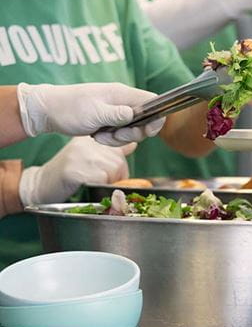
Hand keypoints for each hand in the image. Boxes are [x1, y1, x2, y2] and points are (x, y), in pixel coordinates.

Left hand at [17, 83, 164, 146]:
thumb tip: (137, 114)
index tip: (146, 131)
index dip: (156, 117)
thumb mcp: (95, 113)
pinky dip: (111, 138)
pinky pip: (120, 133)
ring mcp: (116, 111)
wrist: (48, 110)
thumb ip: (118, 114)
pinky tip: (96, 135)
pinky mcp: (109, 120)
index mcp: (122, 94)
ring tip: (100, 136)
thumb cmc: (70, 108)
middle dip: (132, 133)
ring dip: (119, 138)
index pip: (152, 101)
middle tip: (115, 135)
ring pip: (132, 129)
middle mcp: (122, 101)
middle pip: (145, 119)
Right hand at [18, 137, 135, 205]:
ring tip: (90, 183)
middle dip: (115, 178)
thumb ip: (112, 152)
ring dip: (106, 183)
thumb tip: (134, 143)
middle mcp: (88, 143)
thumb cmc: (69, 174)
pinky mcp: (75, 169)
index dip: (119, 166)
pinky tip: (84, 185)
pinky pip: (101, 180)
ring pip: (113, 171)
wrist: (42, 184)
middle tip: (97, 182)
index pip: (122, 147)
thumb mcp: (91, 157)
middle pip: (120, 163)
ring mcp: (81, 155)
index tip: (108, 173)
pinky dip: (97, 188)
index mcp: (94, 139)